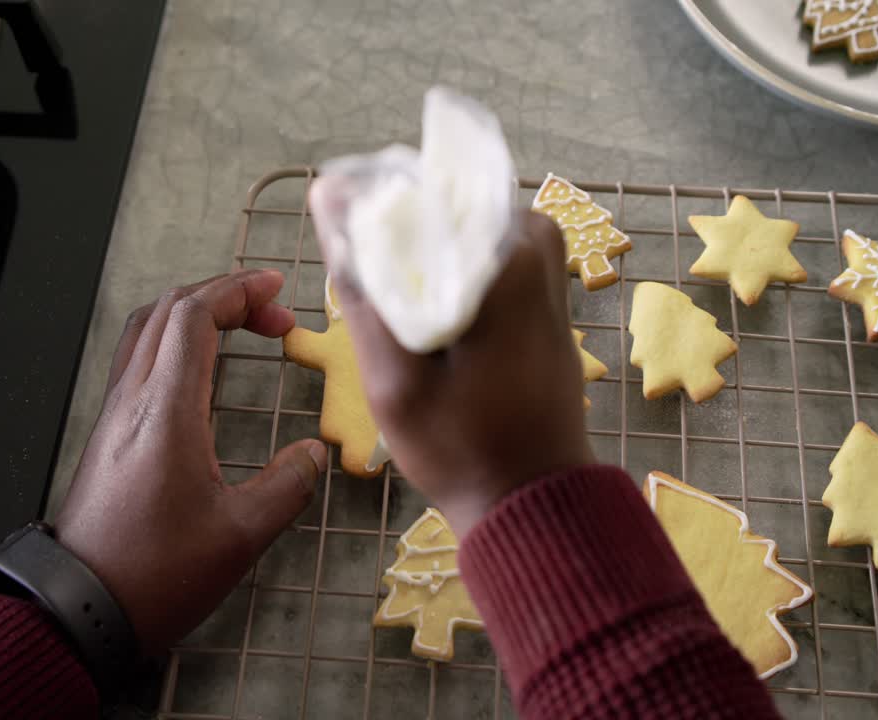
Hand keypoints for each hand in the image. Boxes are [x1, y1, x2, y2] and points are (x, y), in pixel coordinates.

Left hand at [55, 269, 325, 654]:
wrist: (79, 611)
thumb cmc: (153, 575)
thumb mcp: (240, 536)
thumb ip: (285, 486)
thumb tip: (312, 454)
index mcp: (165, 411)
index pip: (194, 316)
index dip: (238, 291)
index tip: (276, 291)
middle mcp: (133, 402)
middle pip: (168, 312)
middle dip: (224, 296)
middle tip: (271, 314)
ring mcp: (115, 417)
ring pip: (148, 333)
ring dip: (195, 316)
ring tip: (239, 328)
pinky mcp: (109, 438)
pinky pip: (139, 363)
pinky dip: (175, 345)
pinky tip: (202, 373)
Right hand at [313, 192, 593, 537]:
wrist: (532, 498)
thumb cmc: (459, 444)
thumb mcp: (393, 373)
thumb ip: (361, 281)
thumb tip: (328, 190)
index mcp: (509, 255)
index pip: (423, 189)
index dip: (373, 217)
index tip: (351, 264)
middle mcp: (540, 246)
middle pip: (444, 208)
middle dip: (401, 244)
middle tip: (378, 310)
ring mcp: (550, 269)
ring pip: (461, 233)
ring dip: (423, 264)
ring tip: (400, 324)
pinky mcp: (547, 293)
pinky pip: (486, 258)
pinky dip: (450, 280)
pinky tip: (428, 329)